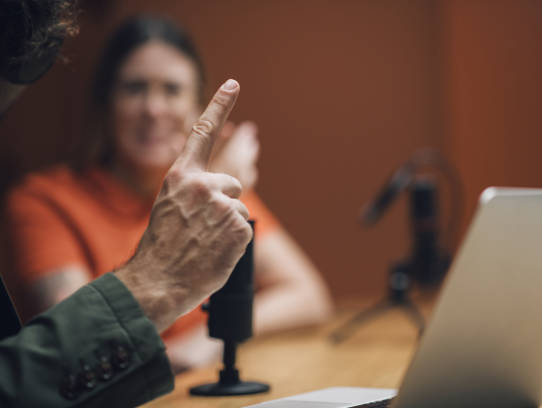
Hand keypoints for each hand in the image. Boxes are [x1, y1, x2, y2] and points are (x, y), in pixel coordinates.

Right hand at [115, 79, 252, 331]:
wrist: (157, 281)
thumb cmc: (163, 246)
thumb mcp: (170, 206)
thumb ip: (194, 190)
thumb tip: (226, 186)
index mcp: (181, 175)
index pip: (203, 132)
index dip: (220, 105)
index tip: (234, 83)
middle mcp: (202, 184)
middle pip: (232, 185)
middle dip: (223, 204)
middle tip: (201, 228)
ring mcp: (222, 205)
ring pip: (239, 209)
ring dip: (228, 226)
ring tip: (205, 242)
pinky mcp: (239, 227)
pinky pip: (246, 228)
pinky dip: (235, 242)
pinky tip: (216, 251)